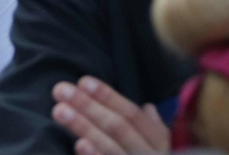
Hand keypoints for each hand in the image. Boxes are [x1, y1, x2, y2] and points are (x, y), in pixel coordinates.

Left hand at [52, 77, 169, 154]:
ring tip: (59, 111)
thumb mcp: (169, 152)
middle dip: (89, 106)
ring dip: (85, 127)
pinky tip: (79, 147)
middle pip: (119, 128)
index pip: (134, 116)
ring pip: (112, 148)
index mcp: (162, 146)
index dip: (109, 97)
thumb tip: (148, 107)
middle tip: (60, 90)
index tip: (83, 81)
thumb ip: (157, 132)